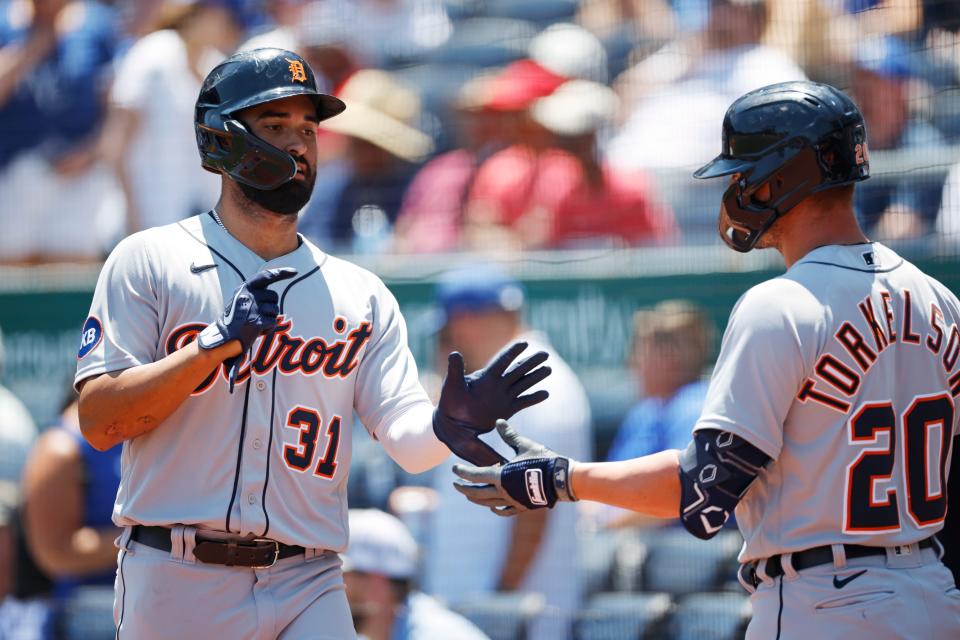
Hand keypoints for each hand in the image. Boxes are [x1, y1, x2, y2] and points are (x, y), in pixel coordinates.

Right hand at [198, 267, 297, 390]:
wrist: (224, 337)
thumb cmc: (237, 318)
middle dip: (271, 306)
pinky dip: (268, 329)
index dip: (281, 272)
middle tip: (257, 315)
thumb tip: (276, 278)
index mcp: (244, 288)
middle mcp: (248, 295)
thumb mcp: (243, 299)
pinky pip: (273, 322)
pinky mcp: (255, 321)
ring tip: (255, 323)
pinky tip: (257, 331)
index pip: (265, 276)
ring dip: (269, 318)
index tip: (295, 272)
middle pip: (274, 296)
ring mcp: (252, 308)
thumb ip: (257, 291)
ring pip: (275, 310)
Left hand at [433, 341, 550, 464]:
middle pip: (517, 370)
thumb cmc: (450, 402)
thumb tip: (454, 353)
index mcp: (486, 377)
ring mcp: (503, 397)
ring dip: (535, 377)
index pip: (502, 361)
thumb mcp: (452, 385)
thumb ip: (455, 370)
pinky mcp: (506, 410)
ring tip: (549, 369)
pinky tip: (545, 393)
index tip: (525, 343)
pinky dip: (534, 398)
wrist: (452, 423)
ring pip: (523, 384)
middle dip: (531, 362)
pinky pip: (523, 402)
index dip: (512, 352)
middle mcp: (497, 385)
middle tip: (545, 354)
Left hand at [452, 420, 577, 515]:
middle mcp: (503, 491)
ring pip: (488, 503)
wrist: (561, 480)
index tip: (453, 469)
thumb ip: (510, 435)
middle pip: (477, 493)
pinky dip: (495, 508)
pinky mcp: (522, 507)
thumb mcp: (524, 445)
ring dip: (476, 499)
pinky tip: (492, 507)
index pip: (475, 475)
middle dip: (464, 489)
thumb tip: (499, 421)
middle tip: (455, 484)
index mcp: (501, 476)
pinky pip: (504, 510)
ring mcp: (512, 501)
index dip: (462, 472)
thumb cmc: (543, 460)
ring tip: (469, 495)